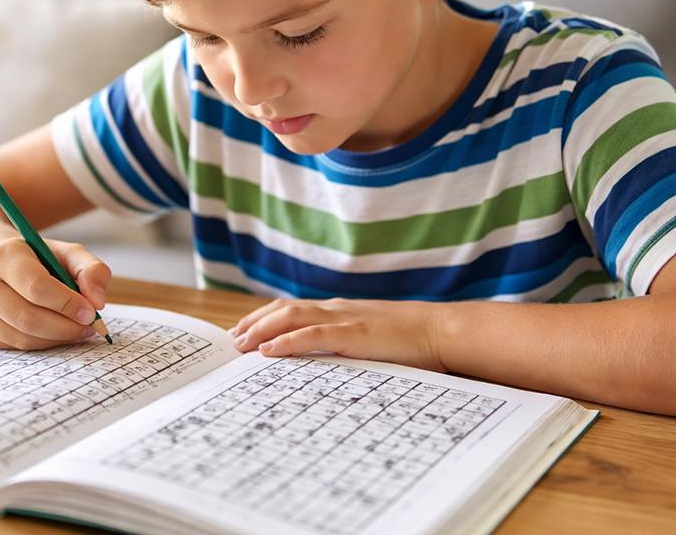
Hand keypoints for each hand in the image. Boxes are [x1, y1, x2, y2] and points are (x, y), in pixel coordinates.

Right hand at [0, 236, 110, 349]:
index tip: (91, 312)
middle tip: (90, 326)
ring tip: (78, 330)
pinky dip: (43, 344)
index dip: (67, 303)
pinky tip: (58, 334)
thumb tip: (98, 302)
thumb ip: (91, 270)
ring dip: (57, 339)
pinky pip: (16, 346)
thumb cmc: (36, 259)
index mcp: (2, 257)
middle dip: (65, 327)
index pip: (36, 287)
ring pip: (23, 337)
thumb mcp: (66, 253)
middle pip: (28, 318)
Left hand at [230, 298, 445, 371]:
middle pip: (284, 309)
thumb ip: (348, 346)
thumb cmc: (411, 342)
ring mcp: (345, 320)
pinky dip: (288, 341)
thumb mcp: (371, 341)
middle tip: (233, 340)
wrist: (442, 331)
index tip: (243, 332)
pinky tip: (269, 350)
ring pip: (292, 317)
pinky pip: (314, 335)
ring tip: (242, 344)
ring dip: (262, 329)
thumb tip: (325, 365)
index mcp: (340, 312)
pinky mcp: (355, 334)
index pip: (293, 309)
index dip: (264, 318)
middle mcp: (337, 310)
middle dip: (254, 323)